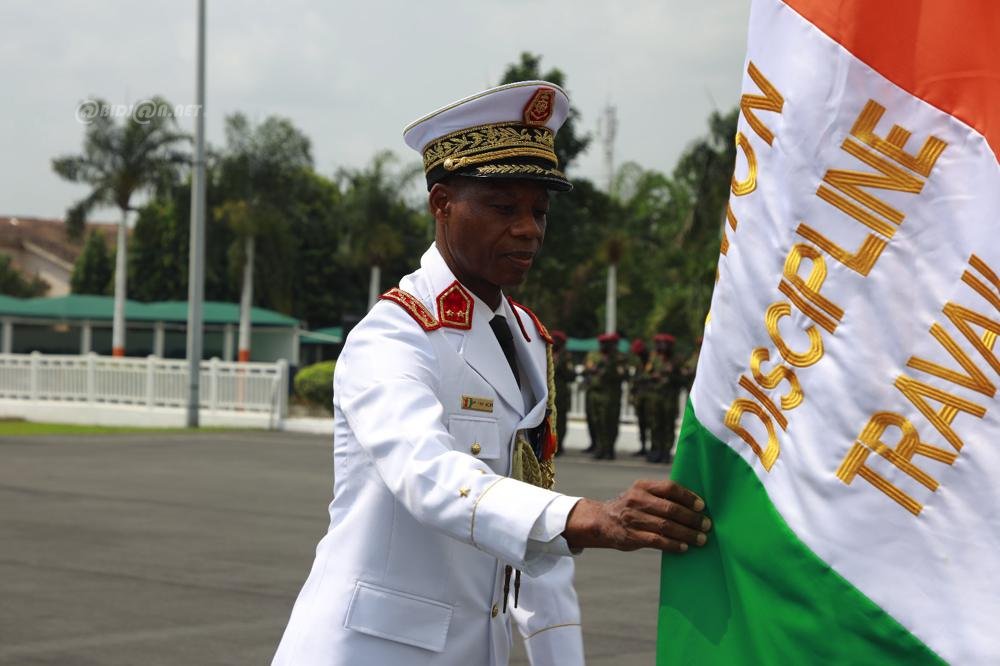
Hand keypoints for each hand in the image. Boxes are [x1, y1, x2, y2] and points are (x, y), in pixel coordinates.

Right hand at [562, 480, 710, 552]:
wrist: (601, 521)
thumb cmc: (631, 508)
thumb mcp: (640, 494)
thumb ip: (661, 496)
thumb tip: (694, 505)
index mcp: (642, 486)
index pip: (669, 487)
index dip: (688, 497)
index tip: (702, 506)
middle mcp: (637, 500)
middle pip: (670, 508)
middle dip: (692, 518)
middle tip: (706, 525)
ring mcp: (633, 518)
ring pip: (666, 526)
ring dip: (687, 534)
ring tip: (701, 539)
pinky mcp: (631, 536)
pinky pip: (657, 541)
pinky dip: (673, 545)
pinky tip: (683, 547)